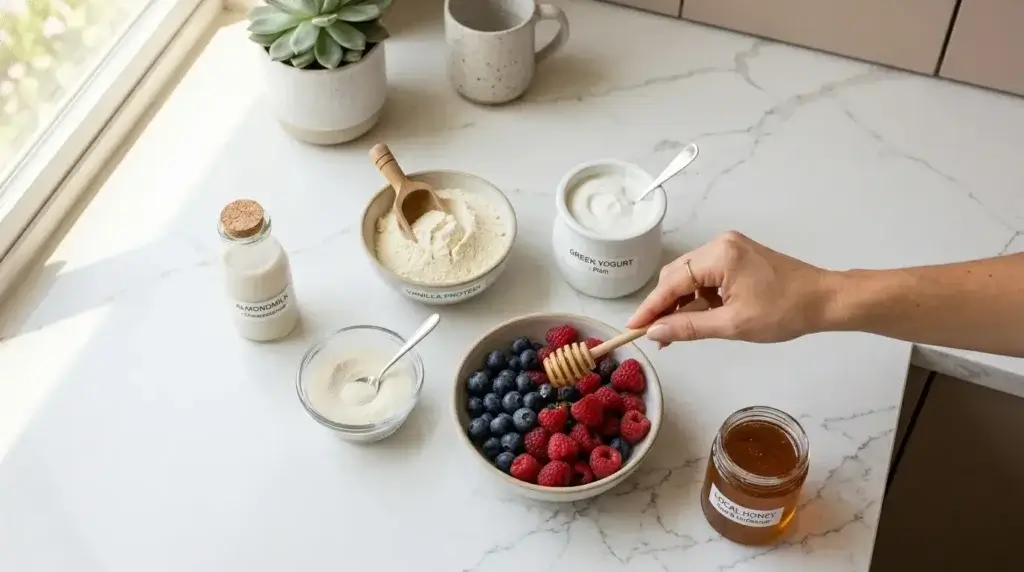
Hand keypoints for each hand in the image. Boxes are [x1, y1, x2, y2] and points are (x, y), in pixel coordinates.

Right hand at [627, 231, 831, 344]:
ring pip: (690, 276)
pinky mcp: (737, 256)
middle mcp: (720, 244)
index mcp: (719, 255)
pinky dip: (698, 297)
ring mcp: (729, 248)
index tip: (633, 327)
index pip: (672, 282)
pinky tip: (697, 317)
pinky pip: (705, 275)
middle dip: (663, 305)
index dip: (650, 307)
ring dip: (681, 303)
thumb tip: (655, 333)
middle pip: (676, 275)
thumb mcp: (732, 324)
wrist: (825, 300)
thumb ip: (688, 327)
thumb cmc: (784, 312)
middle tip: (654, 334)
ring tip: (675, 332)